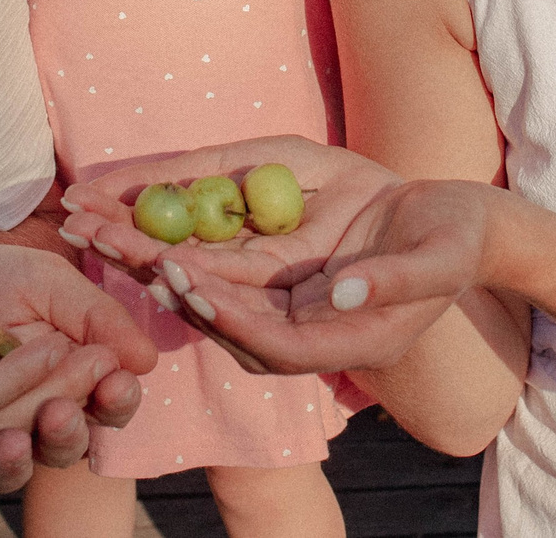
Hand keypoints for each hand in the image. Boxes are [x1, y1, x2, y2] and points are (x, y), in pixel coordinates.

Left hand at [0, 244, 157, 495]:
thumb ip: (94, 314)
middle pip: (68, 446)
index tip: (115, 381)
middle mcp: (34, 419)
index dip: (118, 398)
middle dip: (69, 430)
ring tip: (12, 438)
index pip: (109, 403)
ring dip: (17, 460)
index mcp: (71, 379)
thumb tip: (146, 358)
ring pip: (12, 472)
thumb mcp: (42, 281)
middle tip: (59, 408)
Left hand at [58, 138, 493, 375]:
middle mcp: (305, 328)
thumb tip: (342, 295)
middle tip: (110, 244)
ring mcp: (287, 301)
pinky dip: (175, 238)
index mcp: (344, 338)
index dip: (223, 313)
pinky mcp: (275, 272)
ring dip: (152, 257)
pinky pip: (217, 262)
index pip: (270, 340)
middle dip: (162, 280)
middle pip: (221, 315)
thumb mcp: (441, 260)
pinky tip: (132, 214)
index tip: (182, 280)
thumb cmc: (457, 242)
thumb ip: (397, 283)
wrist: (457, 226)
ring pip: (208, 288)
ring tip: (97, 225)